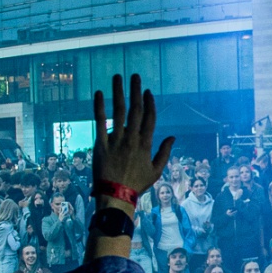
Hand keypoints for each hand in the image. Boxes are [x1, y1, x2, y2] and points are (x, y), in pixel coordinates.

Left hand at [91, 75, 174, 206]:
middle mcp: (132, 139)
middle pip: (135, 110)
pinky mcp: (101, 145)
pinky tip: (98, 94)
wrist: (116, 196)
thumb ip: (164, 153)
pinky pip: (100, 123)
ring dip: (118, 92)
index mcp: (145, 144)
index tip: (147, 91)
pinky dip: (99, 107)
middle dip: (135, 91)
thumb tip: (173, 137)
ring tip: (117, 77)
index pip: (149, 118)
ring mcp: (116, 141)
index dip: (149, 103)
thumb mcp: (156, 171)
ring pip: (118, 112)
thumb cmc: (137, 185)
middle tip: (135, 76)